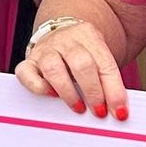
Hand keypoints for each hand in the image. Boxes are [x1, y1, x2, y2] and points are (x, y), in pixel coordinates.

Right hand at [14, 17, 130, 120]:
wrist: (61, 34)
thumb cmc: (84, 54)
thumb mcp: (100, 59)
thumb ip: (108, 80)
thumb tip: (117, 110)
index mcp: (89, 35)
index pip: (105, 64)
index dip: (114, 90)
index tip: (119, 112)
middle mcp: (66, 40)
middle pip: (81, 64)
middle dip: (93, 92)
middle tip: (98, 111)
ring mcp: (45, 49)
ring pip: (53, 68)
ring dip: (68, 92)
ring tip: (78, 107)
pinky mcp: (29, 61)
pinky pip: (26, 73)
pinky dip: (38, 87)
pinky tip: (51, 95)